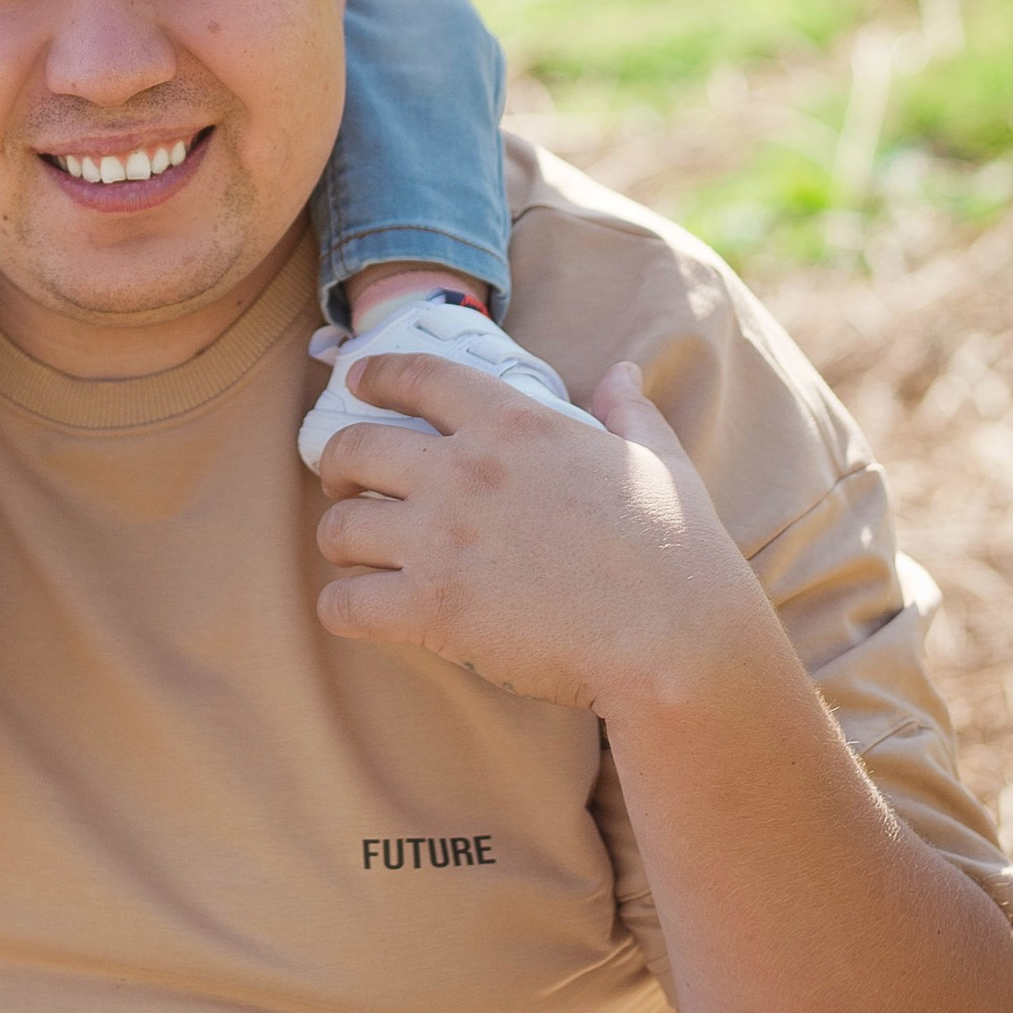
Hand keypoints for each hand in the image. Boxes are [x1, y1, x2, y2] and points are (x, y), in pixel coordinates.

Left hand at [312, 351, 764, 718]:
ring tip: (355, 554)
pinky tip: (357, 611)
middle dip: (335, 463)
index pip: (416, 374)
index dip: (374, 374)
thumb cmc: (677, 550)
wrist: (677, 639)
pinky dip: (341, 608)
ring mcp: (441, 539)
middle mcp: (464, 469)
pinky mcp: (432, 610)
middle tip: (342, 483)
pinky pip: (344, 604)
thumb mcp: (659, 460)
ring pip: (338, 527)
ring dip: (340, 540)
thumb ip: (629, 412)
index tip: (355, 381)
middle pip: (353, 446)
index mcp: (514, 421)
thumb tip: (623, 372)